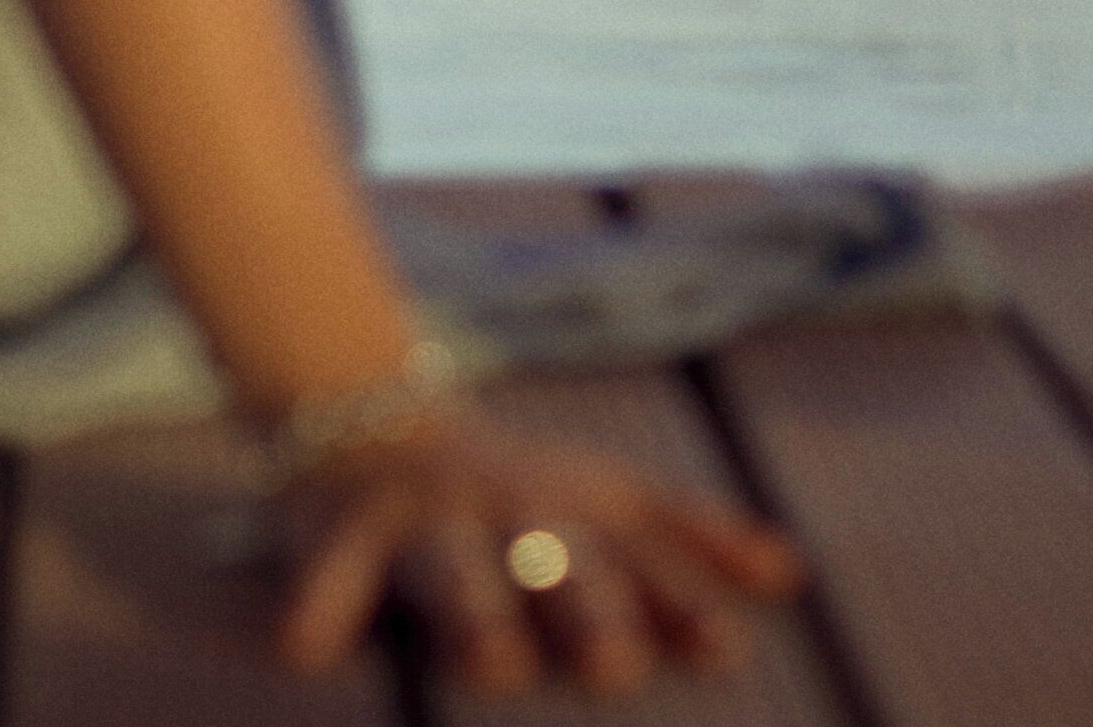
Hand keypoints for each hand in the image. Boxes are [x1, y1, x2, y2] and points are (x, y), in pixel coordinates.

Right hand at [274, 399, 802, 696]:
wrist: (369, 426)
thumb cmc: (513, 498)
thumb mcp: (602, 500)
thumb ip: (687, 537)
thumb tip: (787, 571)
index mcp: (572, 511)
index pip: (637, 563)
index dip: (677, 609)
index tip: (724, 652)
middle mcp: (502, 515)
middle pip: (551, 565)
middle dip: (584, 612)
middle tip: (615, 665)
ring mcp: (421, 525)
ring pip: (449, 570)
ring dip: (472, 611)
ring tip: (489, 658)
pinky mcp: (336, 536)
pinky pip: (324, 579)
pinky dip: (317, 608)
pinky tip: (304, 646)